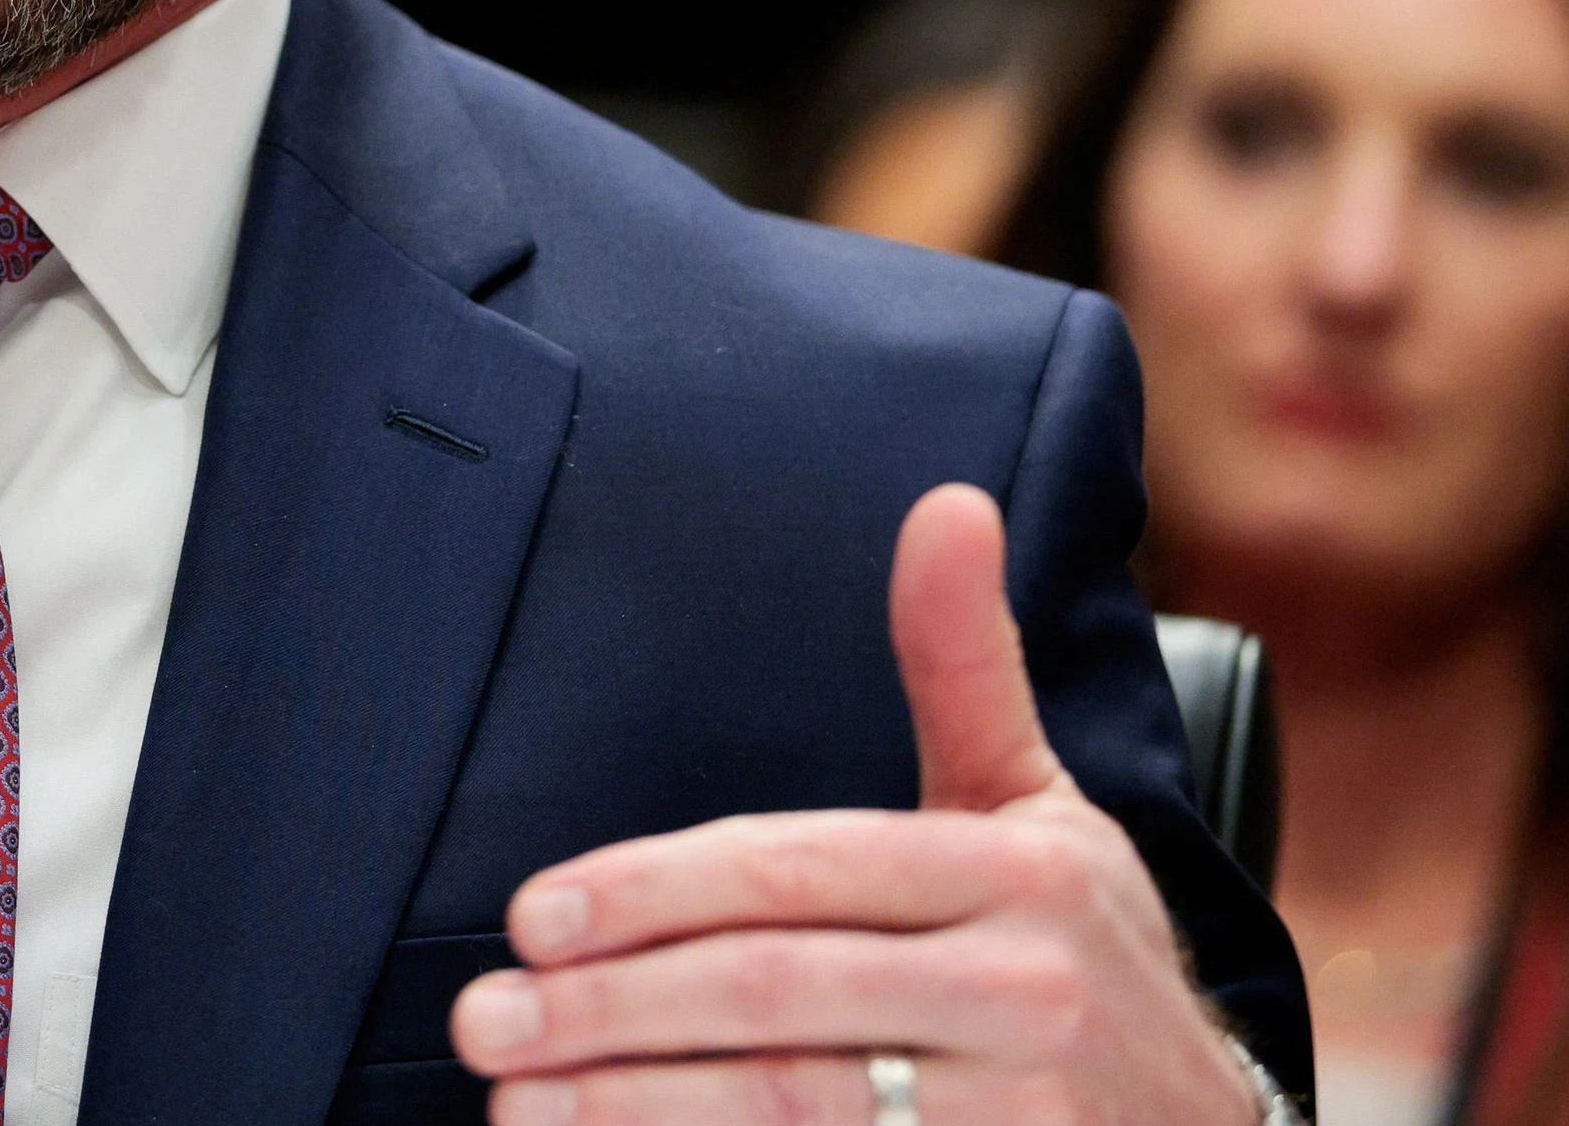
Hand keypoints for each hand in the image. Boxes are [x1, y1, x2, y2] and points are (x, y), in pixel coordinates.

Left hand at [449, 484, 1258, 1123]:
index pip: (797, 871)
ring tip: (514, 1102)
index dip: (652, 889)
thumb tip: (947, 504)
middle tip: (485, 1018)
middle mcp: (1027, 989)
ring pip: (789, 1105)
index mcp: (1020, 874)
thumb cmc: (1083, 954)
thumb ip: (966, 666)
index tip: (532, 917)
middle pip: (774, 993)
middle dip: (610, 1006)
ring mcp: (1021, 1113)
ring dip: (632, 1106)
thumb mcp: (1040, 808)